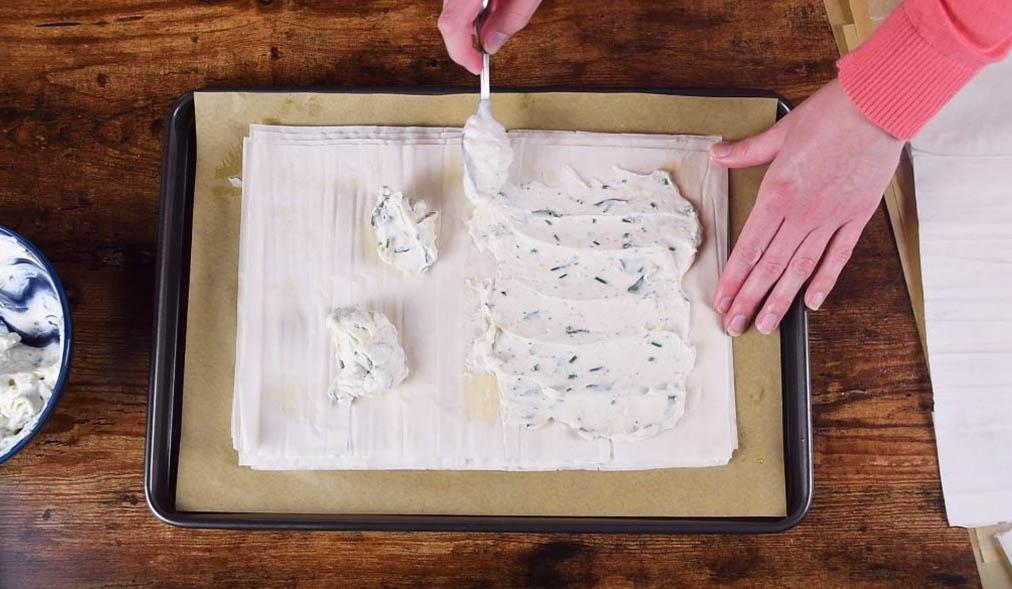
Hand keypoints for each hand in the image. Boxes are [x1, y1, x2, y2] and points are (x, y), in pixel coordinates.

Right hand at [438, 0, 541, 73]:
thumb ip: (512, 19)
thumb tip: (492, 44)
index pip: (452, 24)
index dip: (461, 53)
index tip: (476, 67)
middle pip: (449, 18)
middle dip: (468, 39)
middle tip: (488, 48)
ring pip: (453, 8)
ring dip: (473, 20)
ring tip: (501, 10)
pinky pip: (460, 0)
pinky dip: (474, 7)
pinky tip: (496, 2)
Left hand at [710, 79, 902, 335]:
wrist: (878, 107)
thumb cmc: (829, 115)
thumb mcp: (780, 132)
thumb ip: (745, 151)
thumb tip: (716, 154)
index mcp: (776, 194)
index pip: (748, 248)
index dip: (733, 279)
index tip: (721, 301)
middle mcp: (801, 214)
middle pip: (770, 266)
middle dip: (749, 299)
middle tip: (735, 326)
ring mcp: (831, 218)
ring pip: (800, 268)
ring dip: (781, 299)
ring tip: (766, 324)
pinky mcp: (857, 216)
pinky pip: (838, 256)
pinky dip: (824, 281)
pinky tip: (811, 302)